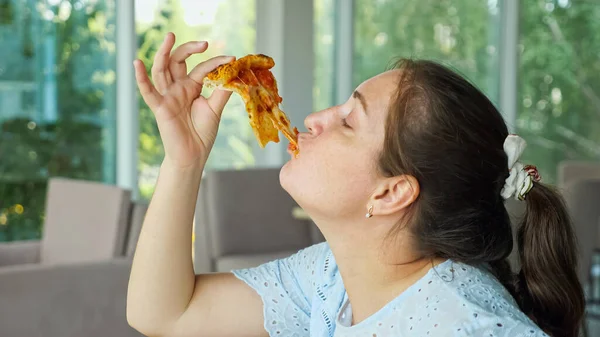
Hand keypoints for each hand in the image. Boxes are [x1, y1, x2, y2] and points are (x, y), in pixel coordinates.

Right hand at [134, 32, 234, 168]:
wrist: (193, 155)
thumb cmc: (202, 133)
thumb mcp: (215, 109)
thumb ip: (221, 91)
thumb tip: (233, 74)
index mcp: (190, 87)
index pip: (201, 68)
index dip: (216, 62)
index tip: (232, 59)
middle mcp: (177, 88)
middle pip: (177, 61)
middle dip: (188, 49)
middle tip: (204, 44)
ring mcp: (167, 96)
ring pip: (161, 70)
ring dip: (164, 52)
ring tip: (170, 36)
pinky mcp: (160, 108)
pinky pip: (148, 92)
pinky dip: (141, 79)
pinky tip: (137, 64)